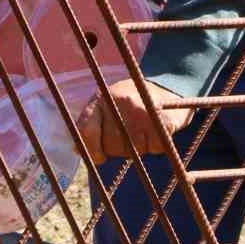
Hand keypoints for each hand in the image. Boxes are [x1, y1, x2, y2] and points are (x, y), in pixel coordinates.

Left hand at [76, 79, 192, 163]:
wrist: (167, 86)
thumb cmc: (130, 100)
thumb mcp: (105, 103)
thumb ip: (89, 124)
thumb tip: (77, 150)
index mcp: (102, 98)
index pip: (87, 132)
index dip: (92, 150)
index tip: (101, 157)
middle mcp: (121, 102)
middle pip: (112, 146)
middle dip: (120, 148)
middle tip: (129, 133)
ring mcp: (143, 111)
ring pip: (134, 151)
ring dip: (139, 148)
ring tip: (142, 129)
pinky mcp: (163, 121)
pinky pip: (154, 149)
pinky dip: (155, 145)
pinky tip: (155, 131)